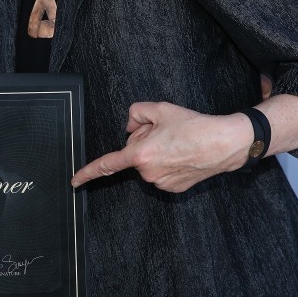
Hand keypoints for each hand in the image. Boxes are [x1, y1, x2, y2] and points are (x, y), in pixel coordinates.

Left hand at [70, 101, 249, 192]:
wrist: (223, 143)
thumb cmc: (193, 126)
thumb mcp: (160, 108)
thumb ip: (135, 113)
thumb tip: (130, 127)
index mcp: (140, 154)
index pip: (107, 164)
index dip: (88, 172)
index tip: (74, 181)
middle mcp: (148, 172)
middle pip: (134, 153)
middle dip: (144, 142)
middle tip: (166, 132)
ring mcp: (161, 183)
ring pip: (148, 163)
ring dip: (157, 152)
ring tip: (178, 143)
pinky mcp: (174, 188)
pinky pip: (161, 172)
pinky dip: (168, 162)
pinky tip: (183, 154)